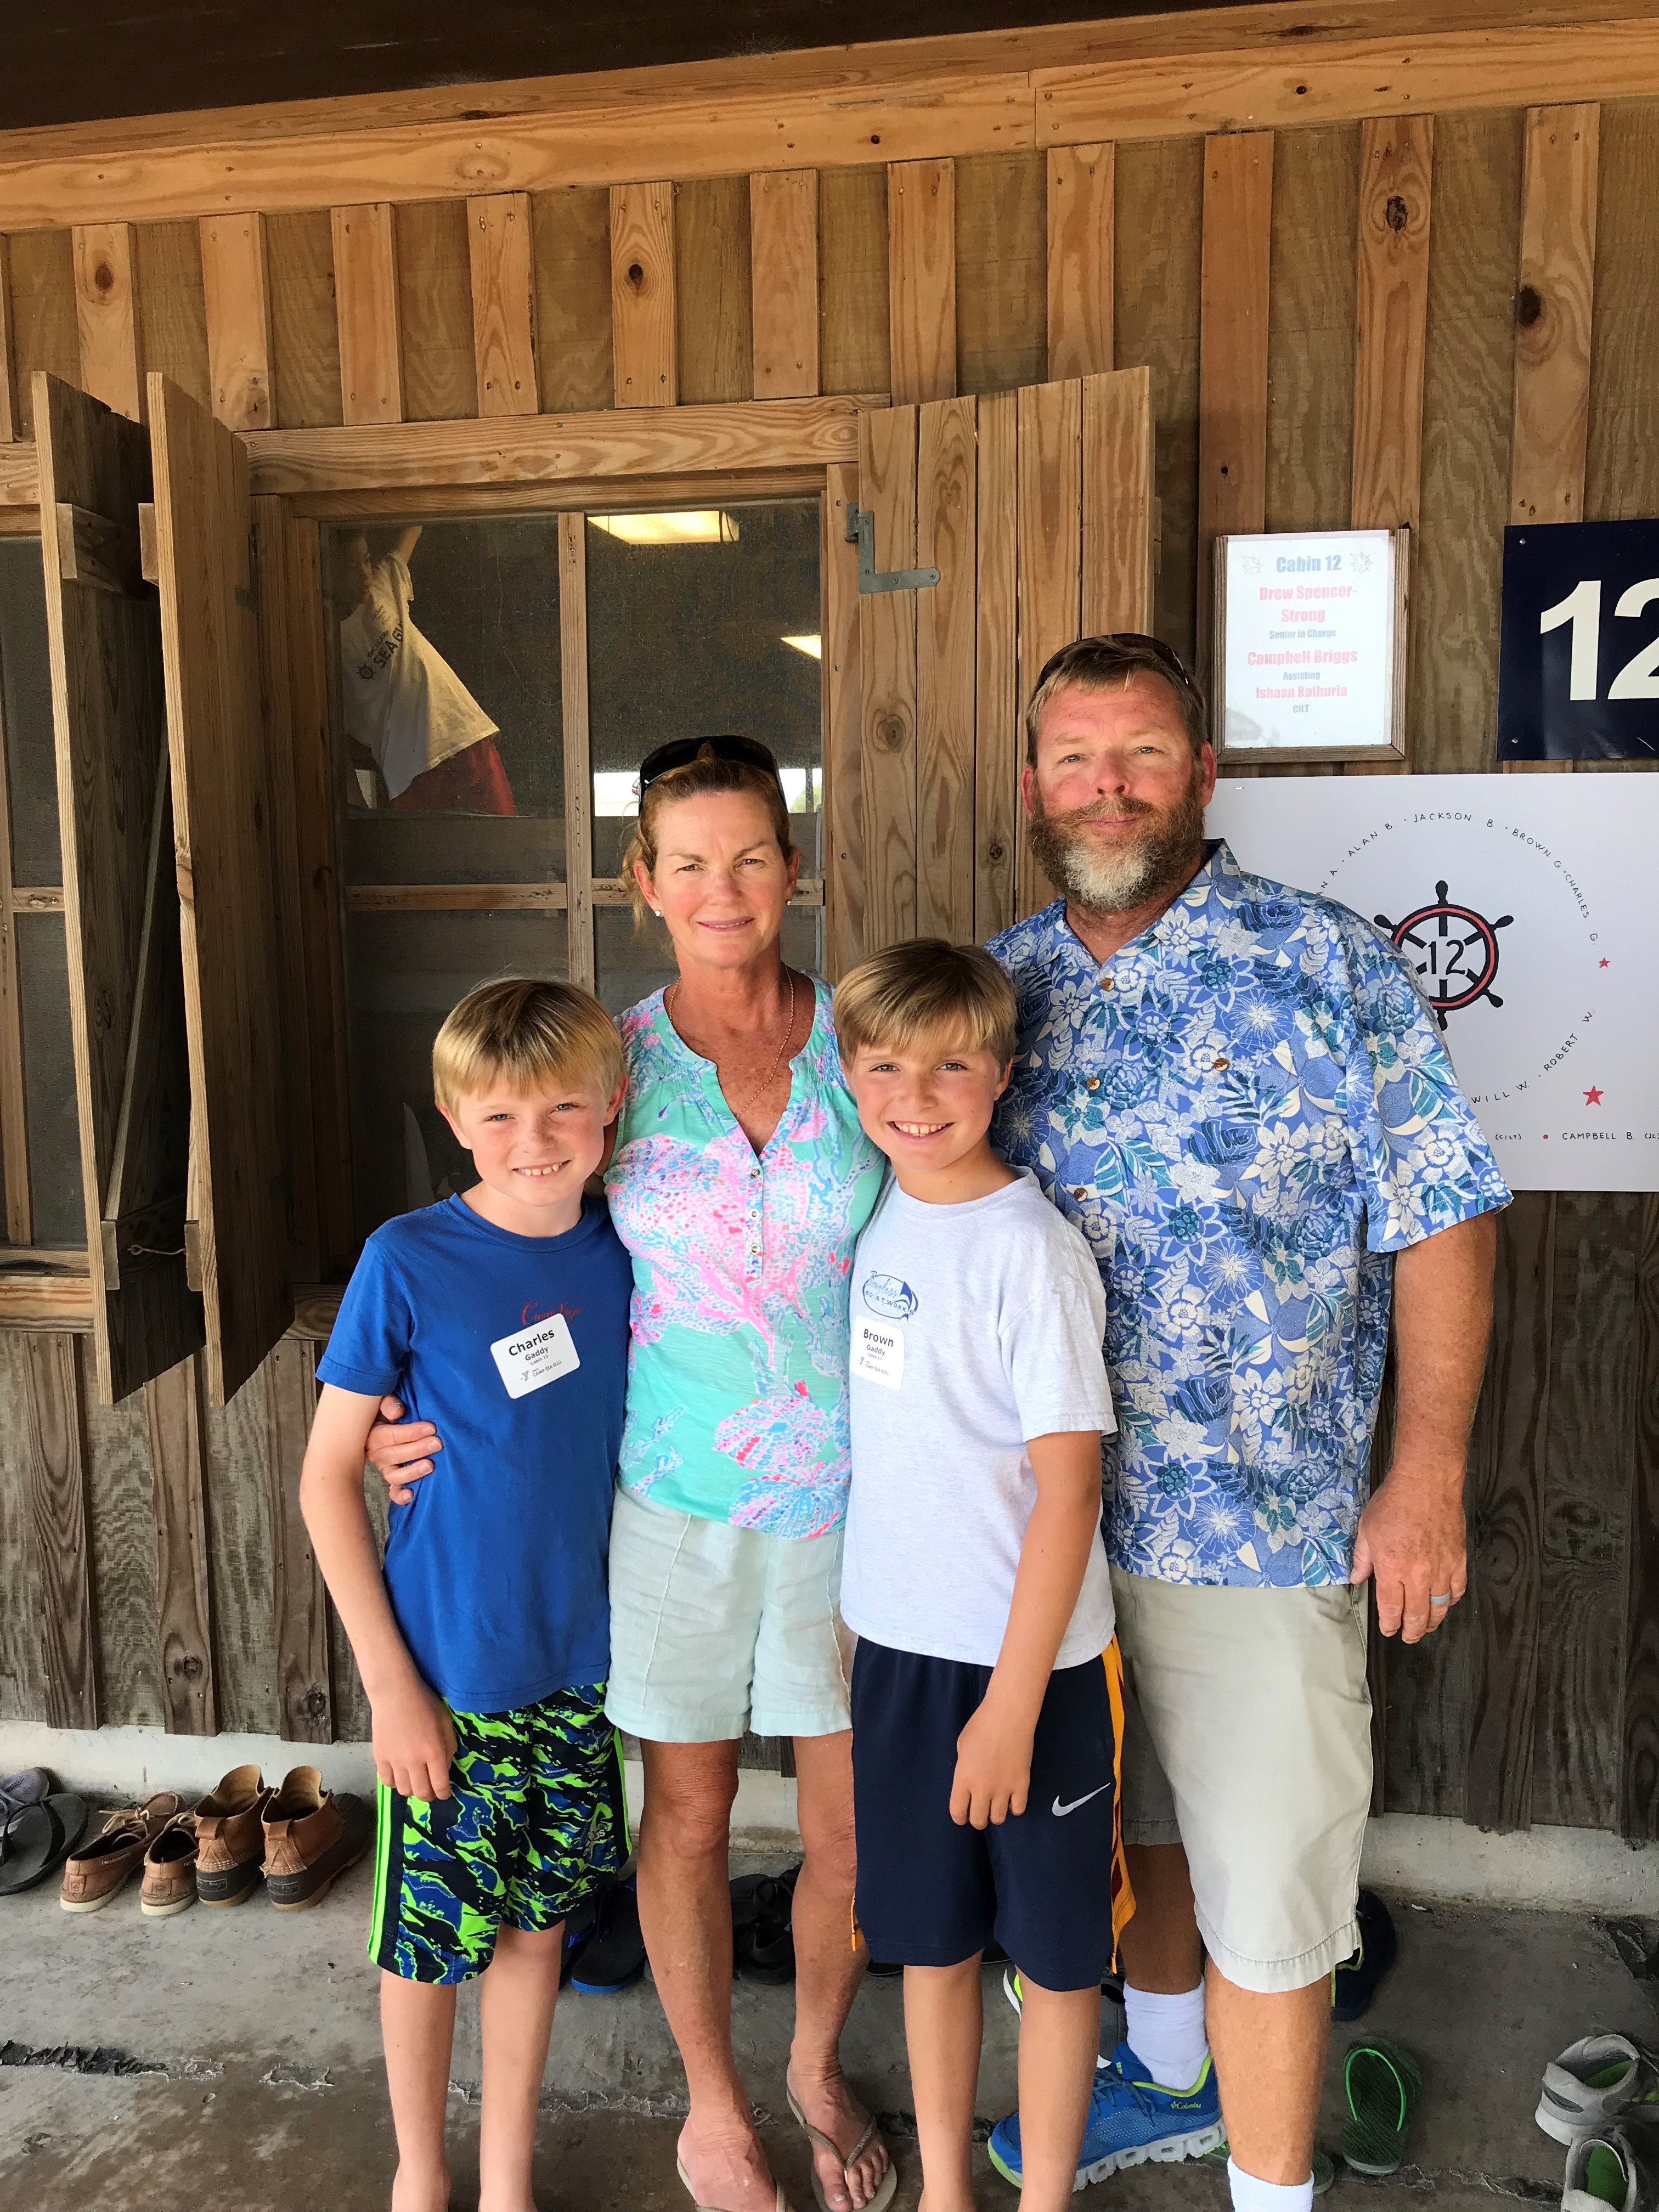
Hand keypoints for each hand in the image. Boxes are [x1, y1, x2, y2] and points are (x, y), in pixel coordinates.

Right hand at [366, 1394, 442, 1504]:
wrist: (379, 1423)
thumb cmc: (385, 1411)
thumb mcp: (382, 1402)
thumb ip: (387, 1403)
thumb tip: (397, 1411)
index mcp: (372, 1435)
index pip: (390, 1436)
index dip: (411, 1432)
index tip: (431, 1427)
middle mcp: (376, 1454)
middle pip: (394, 1455)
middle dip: (417, 1449)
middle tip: (437, 1443)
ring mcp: (384, 1468)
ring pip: (394, 1476)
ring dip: (412, 1472)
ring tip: (430, 1465)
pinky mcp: (393, 1478)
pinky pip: (393, 1491)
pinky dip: (400, 1496)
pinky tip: (411, 1495)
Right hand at [371, 1673, 456, 1801]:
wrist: (395, 1693)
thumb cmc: (425, 1704)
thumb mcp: (445, 1722)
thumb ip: (449, 1747)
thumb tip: (446, 1768)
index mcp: (434, 1752)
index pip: (440, 1785)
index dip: (444, 1794)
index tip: (444, 1794)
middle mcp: (414, 1761)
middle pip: (422, 1793)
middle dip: (429, 1796)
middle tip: (431, 1790)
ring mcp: (395, 1761)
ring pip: (404, 1790)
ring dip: (412, 1790)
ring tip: (415, 1782)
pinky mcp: (380, 1757)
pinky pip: (386, 1782)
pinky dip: (395, 1783)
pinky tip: (400, 1775)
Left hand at [949, 1694, 1033, 1828]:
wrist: (1008, 1716)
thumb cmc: (981, 1725)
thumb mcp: (962, 1747)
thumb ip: (963, 1770)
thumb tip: (969, 1782)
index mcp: (963, 1779)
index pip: (958, 1812)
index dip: (959, 1816)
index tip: (963, 1814)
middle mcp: (982, 1789)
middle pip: (979, 1821)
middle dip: (977, 1818)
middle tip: (980, 1808)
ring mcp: (1004, 1789)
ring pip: (998, 1819)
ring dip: (995, 1813)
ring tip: (996, 1802)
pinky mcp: (1022, 1785)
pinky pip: (1018, 1809)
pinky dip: (1014, 1807)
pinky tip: (1012, 1797)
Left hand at [1350, 1452, 1467, 1643]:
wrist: (1426, 1483)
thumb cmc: (1392, 1504)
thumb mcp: (1366, 1529)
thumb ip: (1361, 1558)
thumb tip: (1355, 1579)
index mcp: (1391, 1569)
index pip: (1391, 1608)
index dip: (1390, 1624)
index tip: (1388, 1630)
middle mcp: (1418, 1575)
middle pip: (1417, 1615)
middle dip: (1411, 1631)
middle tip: (1407, 1637)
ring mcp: (1441, 1569)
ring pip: (1440, 1607)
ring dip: (1432, 1621)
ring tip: (1425, 1626)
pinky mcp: (1458, 1560)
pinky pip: (1457, 1589)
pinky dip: (1450, 1601)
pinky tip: (1444, 1603)